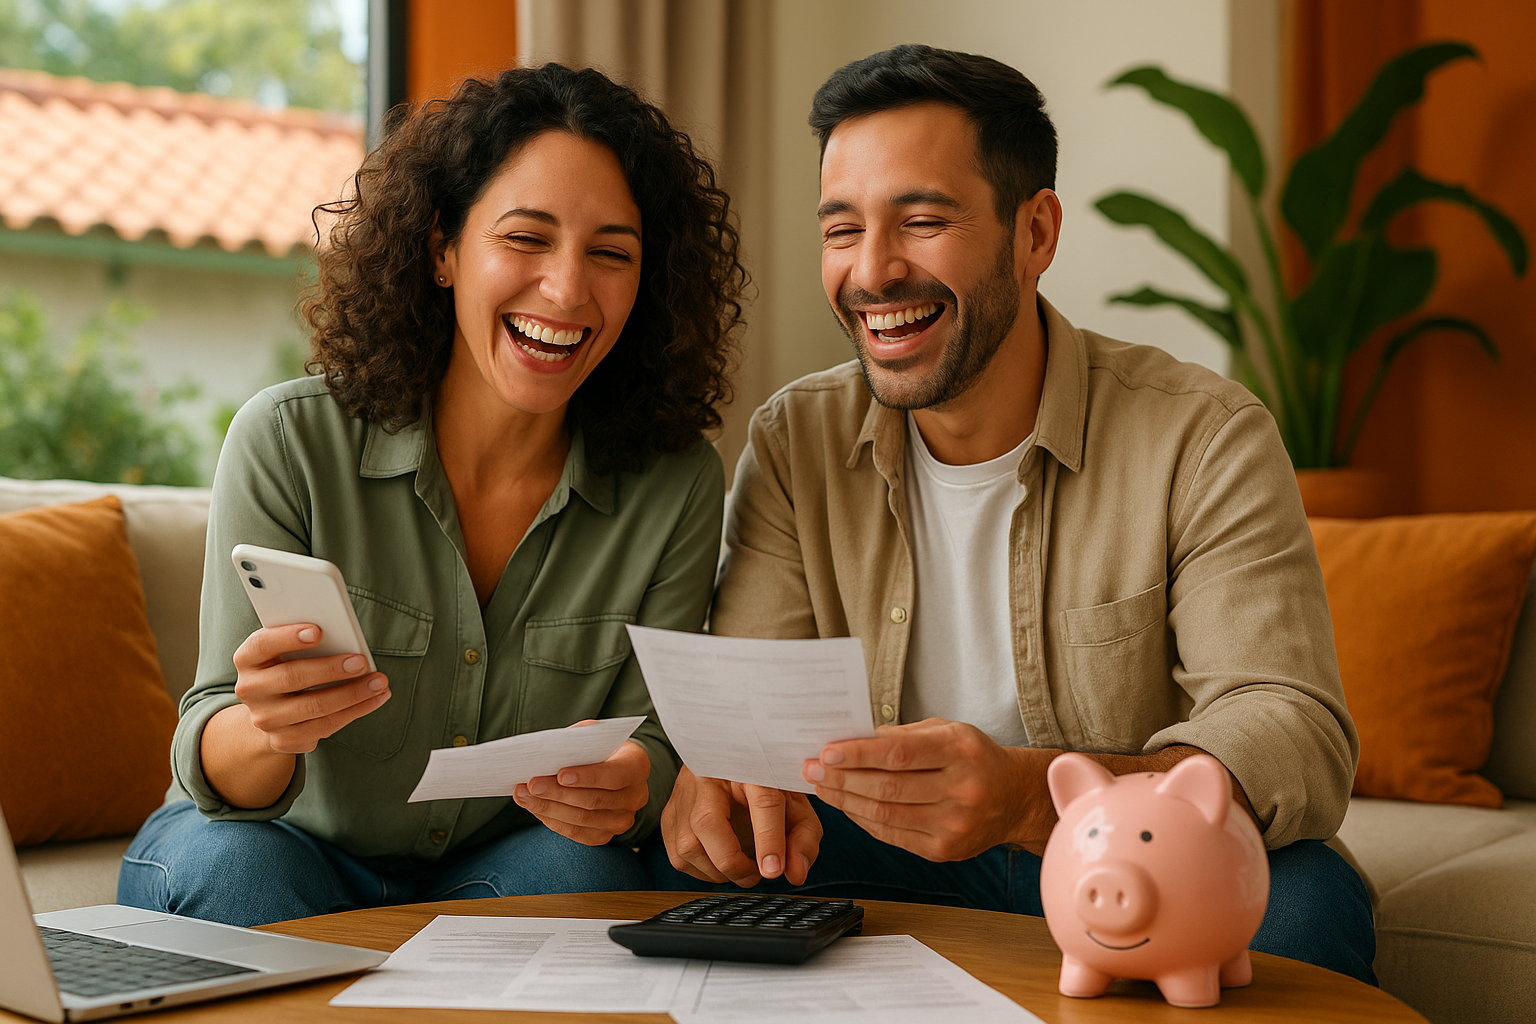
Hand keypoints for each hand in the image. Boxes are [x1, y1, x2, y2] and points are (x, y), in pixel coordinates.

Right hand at [232, 624, 389, 754]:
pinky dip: (355, 712)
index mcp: (248, 659)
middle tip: (362, 662)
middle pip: (292, 677)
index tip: (318, 631)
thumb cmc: (289, 666)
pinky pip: (324, 727)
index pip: (262, 645)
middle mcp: (250, 689)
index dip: (287, 637)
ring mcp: (265, 718)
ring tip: (379, 682)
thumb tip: (345, 635)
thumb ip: (306, 641)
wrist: (271, 710)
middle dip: (331, 669)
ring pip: (313, 707)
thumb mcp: (288, 650)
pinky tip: (375, 699)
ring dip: (353, 694)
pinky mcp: (283, 740)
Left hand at [513, 732, 651, 845]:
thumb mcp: (594, 734)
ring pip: (582, 820)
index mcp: (637, 766)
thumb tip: (551, 750)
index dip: (588, 777)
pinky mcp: (605, 835)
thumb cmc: (599, 748)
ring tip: (523, 796)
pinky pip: (577, 834)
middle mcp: (636, 796)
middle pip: (594, 800)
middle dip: (558, 793)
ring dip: (548, 808)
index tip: (560, 774)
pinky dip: (552, 821)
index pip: (615, 775)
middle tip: (531, 784)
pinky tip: (534, 807)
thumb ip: (578, 739)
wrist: (612, 769)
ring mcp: (622, 819)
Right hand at [659, 765, 821, 886]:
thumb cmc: (765, 786)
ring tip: (739, 867)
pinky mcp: (669, 812)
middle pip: (708, 822)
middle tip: (755, 873)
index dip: (769, 841)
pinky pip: (676, 854)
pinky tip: (718, 863)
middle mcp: (710, 773)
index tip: (773, 870)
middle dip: (732, 862)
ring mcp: (684, 792)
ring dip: (715, 870)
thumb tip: (795, 874)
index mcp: (750, 765)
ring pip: (687, 844)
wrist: (732, 763)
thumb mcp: (796, 807)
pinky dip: (700, 869)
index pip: (762, 801)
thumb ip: (803, 839)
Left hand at [804, 718, 1053, 860]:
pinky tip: (847, 806)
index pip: (898, 754)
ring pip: (886, 815)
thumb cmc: (972, 756)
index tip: (826, 751)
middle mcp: (961, 789)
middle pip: (888, 787)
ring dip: (846, 801)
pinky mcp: (945, 850)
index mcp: (960, 750)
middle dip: (842, 778)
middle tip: (812, 769)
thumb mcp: (946, 730)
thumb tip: (850, 740)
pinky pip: (892, 835)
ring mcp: (954, 824)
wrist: (1014, 798)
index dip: (858, 754)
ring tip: (822, 787)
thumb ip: (901, 734)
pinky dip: (864, 820)